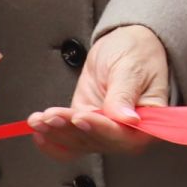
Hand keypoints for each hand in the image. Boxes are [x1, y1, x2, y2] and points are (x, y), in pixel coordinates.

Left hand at [28, 25, 170, 157]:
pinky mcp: (87, 125)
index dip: (100, 129)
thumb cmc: (138, 53)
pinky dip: (52, 141)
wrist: (126, 44)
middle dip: (70, 130)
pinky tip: (38, 132)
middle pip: (96, 141)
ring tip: (38, 120)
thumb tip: (128, 120)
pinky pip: (69, 141)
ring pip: (78, 142)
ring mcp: (104, 131)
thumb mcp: (132, 67)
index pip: (123, 134)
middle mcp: (127, 133)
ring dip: (56, 133)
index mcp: (148, 121)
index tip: (80, 117)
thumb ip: (126, 94)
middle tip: (51, 116)